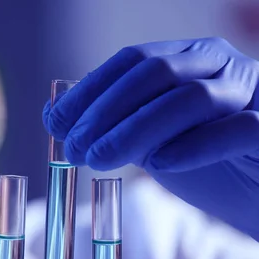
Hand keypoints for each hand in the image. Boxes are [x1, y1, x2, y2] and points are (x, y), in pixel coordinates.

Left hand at [43, 37, 258, 239]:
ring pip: (190, 98)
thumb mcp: (153, 139)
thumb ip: (114, 123)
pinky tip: (159, 164)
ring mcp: (252, 93)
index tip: (56, 124)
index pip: (132, 61)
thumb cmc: (208, 162)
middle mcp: (220, 65)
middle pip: (155, 74)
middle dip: (105, 112)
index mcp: (189, 58)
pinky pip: (237, 130)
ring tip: (97, 161)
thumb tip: (54, 114)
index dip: (89, 90)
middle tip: (73, 150)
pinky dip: (193, 146)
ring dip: (133, 130)